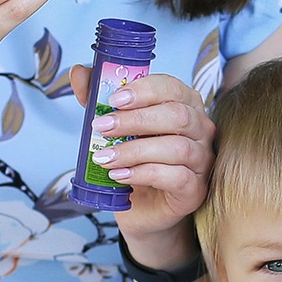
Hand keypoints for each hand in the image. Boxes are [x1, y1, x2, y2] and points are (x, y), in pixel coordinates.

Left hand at [73, 72, 213, 245]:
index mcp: (184, 105)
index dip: (145, 90)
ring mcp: (201, 160)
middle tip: (102, 126)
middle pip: (177, 115)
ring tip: (104, 157)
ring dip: (135, 150)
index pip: (173, 87)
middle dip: (136, 119)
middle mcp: (200, 130)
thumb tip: (79, 72)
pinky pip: (177, 177)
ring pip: (177, 147)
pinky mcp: (195, 189)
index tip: (115, 98)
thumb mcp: (113, 128)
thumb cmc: (133, 161)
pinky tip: (120, 176)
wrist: (142, 208)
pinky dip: (144, 174)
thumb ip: (99, 99)